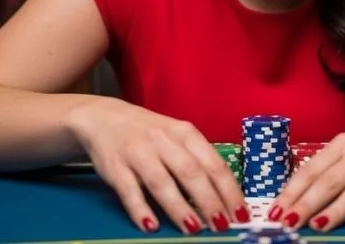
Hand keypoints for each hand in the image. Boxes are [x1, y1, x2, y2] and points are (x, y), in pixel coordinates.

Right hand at [69, 96, 247, 233]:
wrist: (104, 116)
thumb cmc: (150, 132)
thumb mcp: (177, 137)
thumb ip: (197, 161)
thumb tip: (222, 197)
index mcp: (185, 133)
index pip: (213, 163)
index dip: (228, 190)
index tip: (240, 213)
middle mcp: (163, 140)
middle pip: (191, 172)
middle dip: (208, 201)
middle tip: (221, 225)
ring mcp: (138, 152)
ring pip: (161, 182)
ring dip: (179, 207)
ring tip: (193, 228)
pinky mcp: (115, 166)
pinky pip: (129, 190)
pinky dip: (140, 208)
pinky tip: (151, 225)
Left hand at [270, 111, 344, 230]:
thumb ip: (329, 167)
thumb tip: (298, 192)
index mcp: (343, 145)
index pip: (312, 170)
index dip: (292, 191)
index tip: (275, 209)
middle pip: (329, 182)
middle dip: (306, 204)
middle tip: (287, 222)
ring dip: (336, 210)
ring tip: (318, 225)